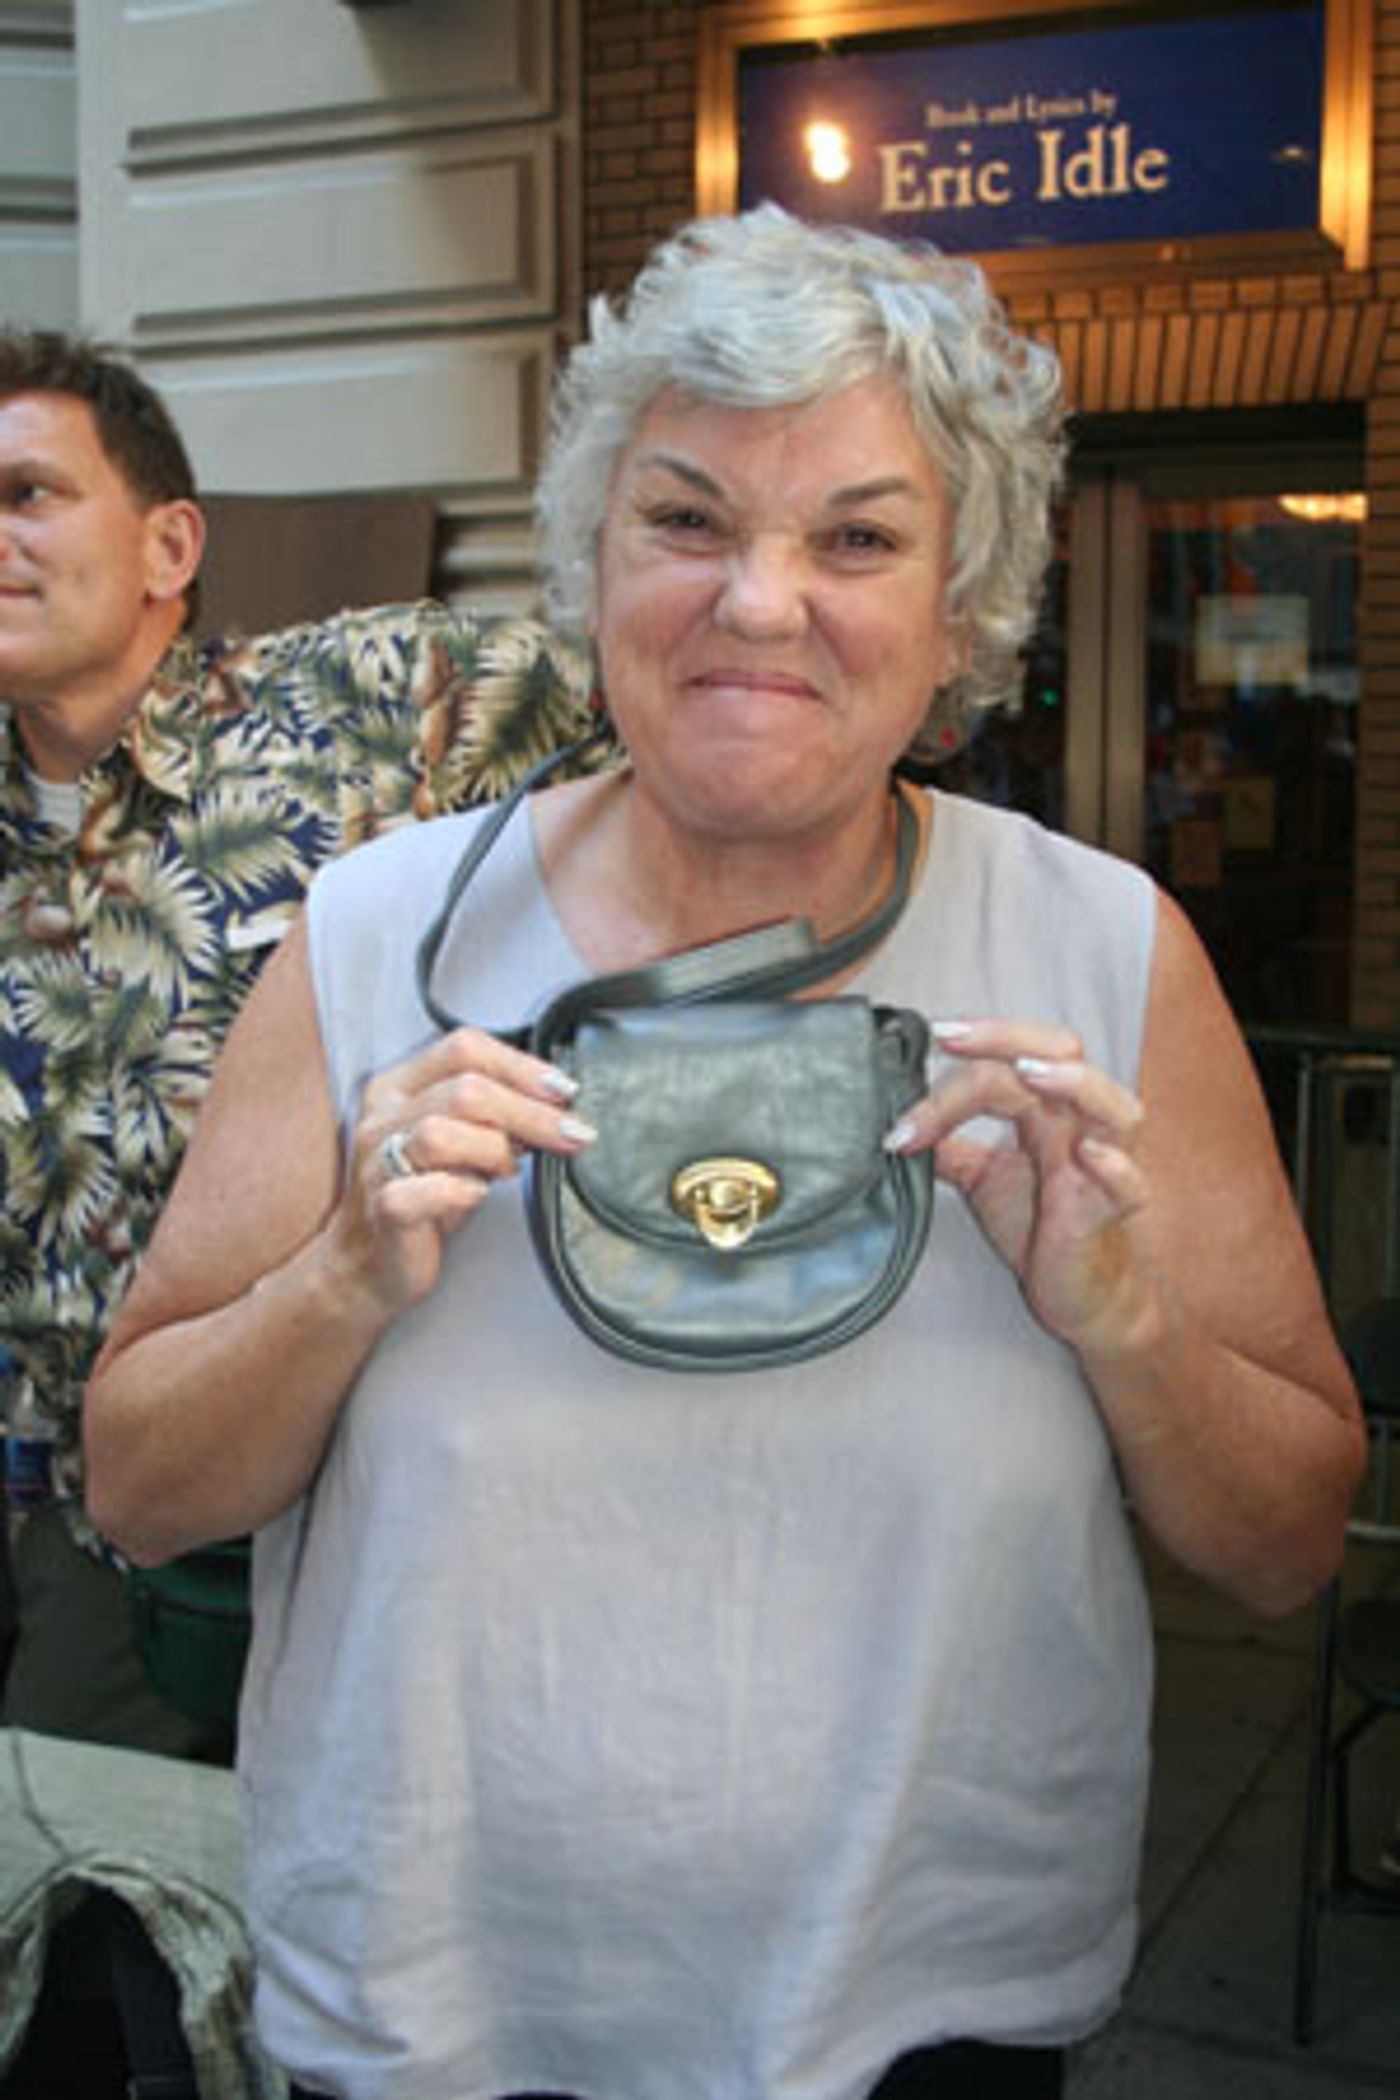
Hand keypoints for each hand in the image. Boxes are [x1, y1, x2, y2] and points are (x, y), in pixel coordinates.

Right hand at [329, 1027, 595, 1317]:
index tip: (564, 1091)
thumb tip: (558, 1102)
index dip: (521, 1066)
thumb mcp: (463, 1141)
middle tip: (571, 1134)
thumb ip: (495, 1113)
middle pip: (464, 1091)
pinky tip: (476, 1196)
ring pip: (440, 1134)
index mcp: (400, 1086)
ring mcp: (376, 1163)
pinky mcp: (383, 1209)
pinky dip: (460, 1191)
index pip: (464, 1048)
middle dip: (529, 1112)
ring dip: (493, 1150)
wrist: (372, 1265)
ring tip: (510, 1169)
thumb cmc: (425, 1197)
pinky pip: (423, 1191)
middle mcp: (383, 1117)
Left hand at [887, 1018, 1150, 1355]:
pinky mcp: (1110, 1214)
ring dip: (1072, 1081)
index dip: (970, 1047)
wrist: (1077, 1292)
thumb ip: (946, 1146)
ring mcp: (1102, 1166)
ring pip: (1113, 1106)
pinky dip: (1113, 1165)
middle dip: (1006, 1037)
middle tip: (951, 1039)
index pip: (1011, 1056)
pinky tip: (1088, 1154)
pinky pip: (1129, 1184)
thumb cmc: (1040, 1227)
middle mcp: (1077, 1124)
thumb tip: (896, 1123)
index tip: (924, 1045)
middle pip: (1062, 1052)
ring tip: (1028, 1073)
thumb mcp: (980, 1178)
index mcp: (1044, 1109)